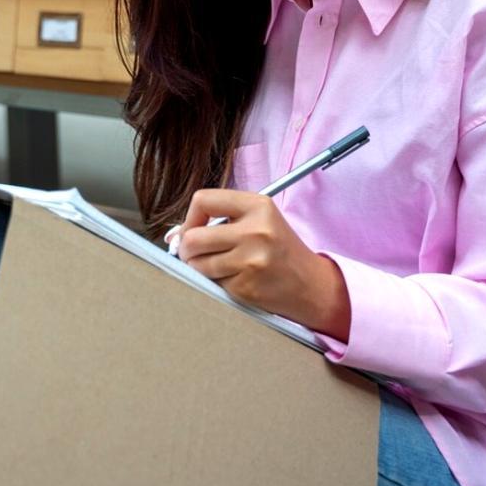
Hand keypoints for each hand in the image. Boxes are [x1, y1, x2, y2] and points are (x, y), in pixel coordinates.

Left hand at [169, 188, 350, 338]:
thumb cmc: (281, 251)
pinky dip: (218, 284)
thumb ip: (222, 220)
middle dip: (187, 249)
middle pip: (193, 237)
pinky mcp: (247, 286)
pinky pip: (213, 284)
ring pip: (198, 264)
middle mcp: (255, 230)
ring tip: (221, 267)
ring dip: (200, 269)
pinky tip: (237, 280)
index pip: (204, 200)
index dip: (190, 218)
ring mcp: (251, 260)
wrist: (311, 285)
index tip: (192, 230)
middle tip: (196, 254)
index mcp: (258, 206)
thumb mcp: (260, 221)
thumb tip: (175, 235)